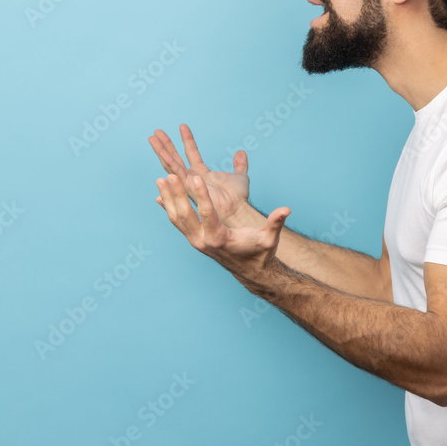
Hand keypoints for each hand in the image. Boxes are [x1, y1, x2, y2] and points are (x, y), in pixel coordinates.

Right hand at [148, 124, 249, 223]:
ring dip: (161, 150)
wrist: (237, 210)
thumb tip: (241, 152)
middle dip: (166, 145)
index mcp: (202, 174)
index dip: (187, 139)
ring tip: (152, 137)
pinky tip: (161, 152)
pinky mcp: (188, 187)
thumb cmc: (238, 198)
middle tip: (156, 132)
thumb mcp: (240, 177)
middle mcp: (192, 179)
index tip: (182, 126)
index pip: (192, 153)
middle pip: (175, 158)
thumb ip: (240, 165)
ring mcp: (188, 183)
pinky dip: (168, 162)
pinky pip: (176, 173)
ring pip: (171, 164)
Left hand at [155, 172, 290, 277]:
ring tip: (160, 179)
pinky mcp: (193, 239)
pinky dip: (169, 206)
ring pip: (177, 218)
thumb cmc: (260, 252)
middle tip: (169, 175)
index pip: (207, 214)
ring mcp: (196, 241)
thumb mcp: (269, 238)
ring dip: (168, 198)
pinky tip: (162, 193)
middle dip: (177, 194)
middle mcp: (203, 241)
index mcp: (220, 239)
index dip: (201, 195)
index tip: (194, 177)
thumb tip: (286, 210)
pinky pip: (177, 221)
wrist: (250, 270)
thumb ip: (276, 223)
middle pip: (185, 214)